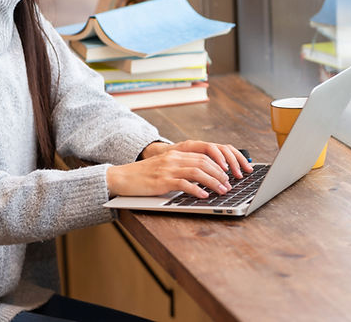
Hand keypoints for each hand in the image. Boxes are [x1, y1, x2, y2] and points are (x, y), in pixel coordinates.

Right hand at [107, 140, 252, 199]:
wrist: (121, 177)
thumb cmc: (143, 176)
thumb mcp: (163, 168)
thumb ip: (180, 169)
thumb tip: (201, 180)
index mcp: (175, 154)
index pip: (204, 154)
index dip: (219, 163)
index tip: (229, 173)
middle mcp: (173, 158)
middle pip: (204, 162)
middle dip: (220, 173)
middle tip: (229, 184)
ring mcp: (168, 169)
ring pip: (197, 171)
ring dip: (213, 182)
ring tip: (222, 190)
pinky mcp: (162, 181)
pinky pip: (184, 184)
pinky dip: (196, 190)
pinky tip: (204, 196)